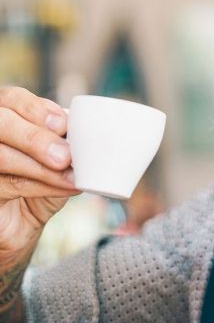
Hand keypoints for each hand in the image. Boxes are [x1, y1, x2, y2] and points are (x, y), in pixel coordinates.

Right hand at [0, 87, 79, 265]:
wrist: (20, 224)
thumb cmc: (40, 180)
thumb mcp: (58, 154)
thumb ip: (67, 138)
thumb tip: (94, 131)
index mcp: (7, 115)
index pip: (12, 98)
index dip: (35, 108)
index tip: (63, 124)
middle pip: (1, 122)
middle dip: (35, 137)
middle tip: (65, 156)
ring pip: (2, 155)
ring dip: (41, 167)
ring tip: (70, 174)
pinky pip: (7, 184)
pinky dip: (41, 185)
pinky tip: (65, 187)